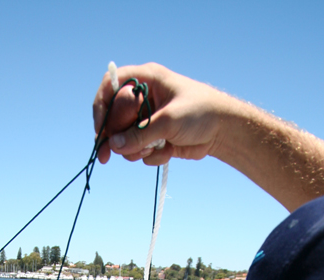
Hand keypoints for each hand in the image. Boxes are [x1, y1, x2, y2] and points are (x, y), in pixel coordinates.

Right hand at [93, 62, 232, 166]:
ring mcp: (146, 119)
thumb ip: (140, 134)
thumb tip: (114, 145)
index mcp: (146, 79)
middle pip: (113, 119)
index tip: (100, 130)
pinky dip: (151, 156)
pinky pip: (138, 152)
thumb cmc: (201, 112)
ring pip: (124, 140)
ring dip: (136, 150)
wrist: (223, 131)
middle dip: (116, 138)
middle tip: (109, 155)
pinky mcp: (152, 138)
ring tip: (155, 148)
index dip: (102, 107)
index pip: (111, 87)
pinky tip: (168, 150)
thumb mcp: (169, 121)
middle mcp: (142, 98)